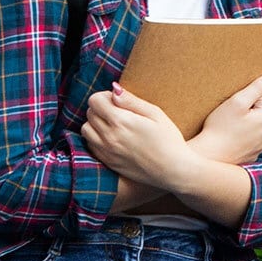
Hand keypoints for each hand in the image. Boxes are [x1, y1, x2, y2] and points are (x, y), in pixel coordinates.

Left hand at [82, 83, 198, 190]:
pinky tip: (112, 139)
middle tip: (117, 112)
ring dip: (95, 124)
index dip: (104, 96)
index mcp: (121, 121)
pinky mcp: (109, 163)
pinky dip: (96, 139)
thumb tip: (114, 89)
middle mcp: (110, 137)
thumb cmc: (169, 140)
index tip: (116, 101)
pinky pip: (91, 146)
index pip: (94, 100)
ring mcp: (107, 152)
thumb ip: (131, 100)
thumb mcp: (155, 114)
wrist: (175, 171)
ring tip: (112, 126)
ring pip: (86, 130)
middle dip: (100, 109)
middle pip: (89, 113)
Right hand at [188, 73, 261, 165]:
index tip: (233, 104)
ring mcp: (261, 145)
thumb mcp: (238, 102)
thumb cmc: (221, 127)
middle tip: (228, 114)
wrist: (209, 156)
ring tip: (227, 126)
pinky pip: (247, 137)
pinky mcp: (252, 153)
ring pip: (252, 124)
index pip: (261, 96)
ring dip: (242, 122)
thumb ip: (258, 87)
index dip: (244, 97)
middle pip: (258, 110)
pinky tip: (228, 137)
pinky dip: (239, 135)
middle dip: (244, 109)